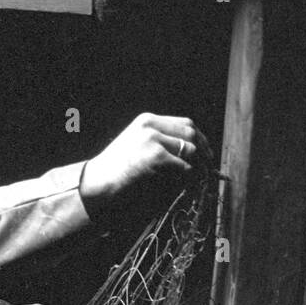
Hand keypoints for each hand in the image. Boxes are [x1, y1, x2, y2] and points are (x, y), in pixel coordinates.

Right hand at [79, 113, 213, 205]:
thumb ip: (160, 143)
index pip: (184, 123)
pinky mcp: (155, 157)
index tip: (205, 151)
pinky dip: (188, 175)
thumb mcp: (136, 147)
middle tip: (209, 166)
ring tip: (198, 176)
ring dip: (198, 164)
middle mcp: (151, 126)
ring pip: (189, 148)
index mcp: (147, 121)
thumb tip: (190, 153)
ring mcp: (153, 140)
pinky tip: (185, 183)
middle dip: (204, 149)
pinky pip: (183, 166)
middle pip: (190, 132)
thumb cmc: (115, 171)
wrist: (96, 183)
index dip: (199, 138)